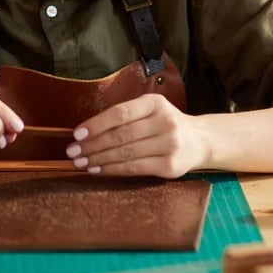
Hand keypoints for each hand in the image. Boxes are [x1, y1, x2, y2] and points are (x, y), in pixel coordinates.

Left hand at [65, 94, 206, 178]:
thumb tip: (87, 130)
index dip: (96, 124)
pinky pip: (134, 168)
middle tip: (72, 152)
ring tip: (80, 162)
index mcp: (155, 103)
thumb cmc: (165, 124)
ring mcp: (169, 144)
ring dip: (98, 159)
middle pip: (120, 135)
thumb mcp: (150, 110)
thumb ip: (125, 116)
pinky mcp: (170, 165)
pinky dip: (112, 170)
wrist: (200, 140)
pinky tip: (98, 170)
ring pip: (125, 153)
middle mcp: (164, 121)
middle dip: (92, 145)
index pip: (120, 113)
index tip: (77, 134)